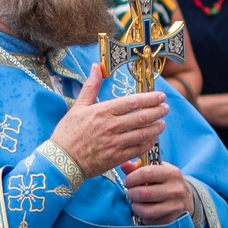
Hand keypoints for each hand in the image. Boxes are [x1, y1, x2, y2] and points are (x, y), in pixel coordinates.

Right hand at [49, 76, 166, 178]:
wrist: (61, 161)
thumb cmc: (68, 133)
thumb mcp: (78, 106)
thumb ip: (91, 86)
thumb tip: (96, 66)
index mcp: (103, 111)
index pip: (133, 102)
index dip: (150, 99)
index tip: (161, 96)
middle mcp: (111, 126)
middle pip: (142, 117)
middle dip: (158, 112)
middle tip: (166, 108)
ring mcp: (115, 143)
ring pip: (143, 134)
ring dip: (156, 128)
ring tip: (162, 123)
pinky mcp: (116, 158)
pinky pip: (138, 150)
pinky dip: (148, 144)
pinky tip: (152, 139)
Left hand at [123, 161, 193, 225]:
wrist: (186, 199)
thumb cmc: (166, 182)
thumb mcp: (157, 170)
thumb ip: (139, 167)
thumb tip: (123, 164)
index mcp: (172, 173)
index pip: (146, 174)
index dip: (131, 178)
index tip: (128, 181)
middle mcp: (176, 190)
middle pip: (143, 193)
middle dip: (131, 193)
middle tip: (130, 192)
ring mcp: (174, 207)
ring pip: (146, 211)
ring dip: (135, 207)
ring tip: (136, 202)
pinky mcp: (171, 220)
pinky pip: (149, 221)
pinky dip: (142, 217)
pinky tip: (144, 210)